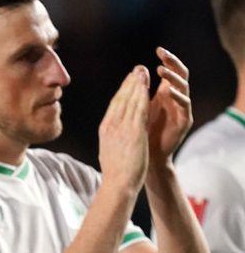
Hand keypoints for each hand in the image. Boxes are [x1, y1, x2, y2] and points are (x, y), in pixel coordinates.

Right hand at [98, 66, 149, 190]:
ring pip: (130, 100)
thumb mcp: (109, 150)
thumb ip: (112, 138)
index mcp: (105, 129)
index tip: (129, 81)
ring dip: (137, 84)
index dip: (122, 90)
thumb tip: (113, 133)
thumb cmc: (116, 173)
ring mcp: (121, 128)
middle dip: (129, 82)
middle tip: (137, 69)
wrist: (118, 183)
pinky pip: (138, 109)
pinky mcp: (133, 132)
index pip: (114, 105)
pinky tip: (147, 86)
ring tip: (143, 71)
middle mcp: (111, 125)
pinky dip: (142, 95)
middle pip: (121, 98)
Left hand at [148, 47, 191, 165]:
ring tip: (161, 70)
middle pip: (179, 75)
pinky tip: (169, 91)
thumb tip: (133, 72)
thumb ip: (138, 92)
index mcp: (164, 94)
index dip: (167, 59)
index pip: (170, 71)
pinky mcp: (184, 121)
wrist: (146, 157)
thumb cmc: (141, 132)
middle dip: (172, 63)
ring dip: (173, 77)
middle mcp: (175, 99)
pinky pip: (185, 106)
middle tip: (163, 53)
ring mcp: (181, 109)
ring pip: (183, 88)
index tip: (158, 48)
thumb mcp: (137, 108)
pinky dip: (177, 97)